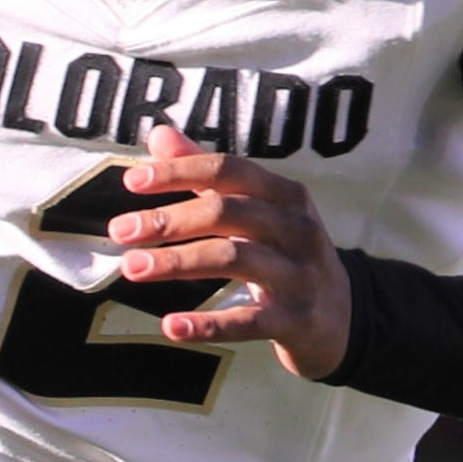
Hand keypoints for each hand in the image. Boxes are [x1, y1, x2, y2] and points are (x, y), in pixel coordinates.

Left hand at [108, 125, 352, 380]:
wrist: (342, 318)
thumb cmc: (286, 256)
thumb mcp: (258, 211)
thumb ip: (207, 175)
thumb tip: (158, 136)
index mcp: (285, 196)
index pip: (228, 171)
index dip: (180, 172)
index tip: (132, 182)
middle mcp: (296, 229)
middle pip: (227, 212)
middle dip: (169, 219)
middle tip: (120, 232)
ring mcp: (300, 275)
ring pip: (234, 259)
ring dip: (178, 262)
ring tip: (132, 268)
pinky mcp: (296, 320)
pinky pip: (247, 321)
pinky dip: (207, 323)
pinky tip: (170, 325)